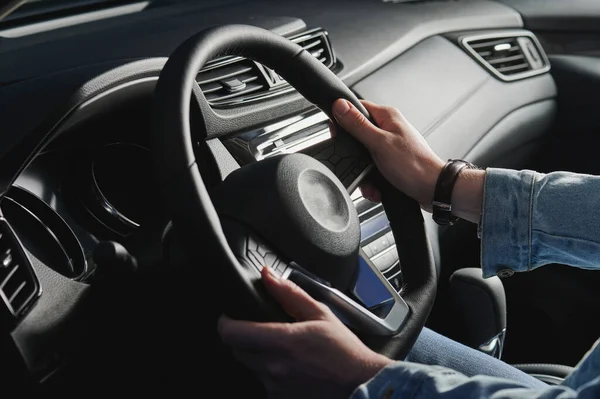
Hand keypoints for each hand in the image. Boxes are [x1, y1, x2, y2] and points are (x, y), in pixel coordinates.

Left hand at [218, 267, 393, 398]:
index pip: (233, 333)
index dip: (225, 323)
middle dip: (241, 337)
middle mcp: (275, 366)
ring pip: (249, 366)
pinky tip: (289, 367)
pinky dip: (269, 373)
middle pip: (236, 350)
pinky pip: (263, 382)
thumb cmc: (344, 351)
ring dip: (256, 355)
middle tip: (257, 329)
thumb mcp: (320, 314)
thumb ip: (289, 294)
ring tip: (280, 349)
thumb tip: (268, 276)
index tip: (228, 317)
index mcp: (283, 341)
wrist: (361, 383)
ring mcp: (276, 386)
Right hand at [331, 99, 443, 210]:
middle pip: (357, 135)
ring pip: (363, 155)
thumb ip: (357, 124)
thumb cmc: (414, 165)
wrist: (432, 189)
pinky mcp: (390, 161)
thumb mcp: (379, 143)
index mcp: (387, 117)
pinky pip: (371, 168)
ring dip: (363, 173)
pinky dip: (371, 180)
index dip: (343, 120)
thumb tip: (340, 105)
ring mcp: (389, 145)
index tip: (339, 136)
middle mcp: (388, 128)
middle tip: (358, 163)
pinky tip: (377, 187)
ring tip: (371, 181)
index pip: (356, 108)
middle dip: (354, 155)